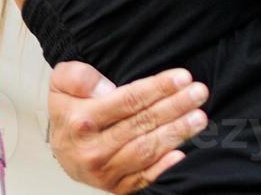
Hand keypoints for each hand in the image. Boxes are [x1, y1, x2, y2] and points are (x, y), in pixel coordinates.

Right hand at [45, 61, 208, 192]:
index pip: (128, 101)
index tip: (182, 77)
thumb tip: (106, 88)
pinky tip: (180, 154)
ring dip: (176, 133)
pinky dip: (162, 168)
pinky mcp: (116, 187)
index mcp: (82, 121)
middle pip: (142, 124)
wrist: (61, 148)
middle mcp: (93, 150)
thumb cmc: (69, 112)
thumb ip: (79, 77)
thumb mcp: (62, 83)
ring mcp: (105, 172)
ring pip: (146, 151)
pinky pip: (142, 179)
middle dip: (175, 107)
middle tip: (199, 93)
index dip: (158, 88)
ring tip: (198, 117)